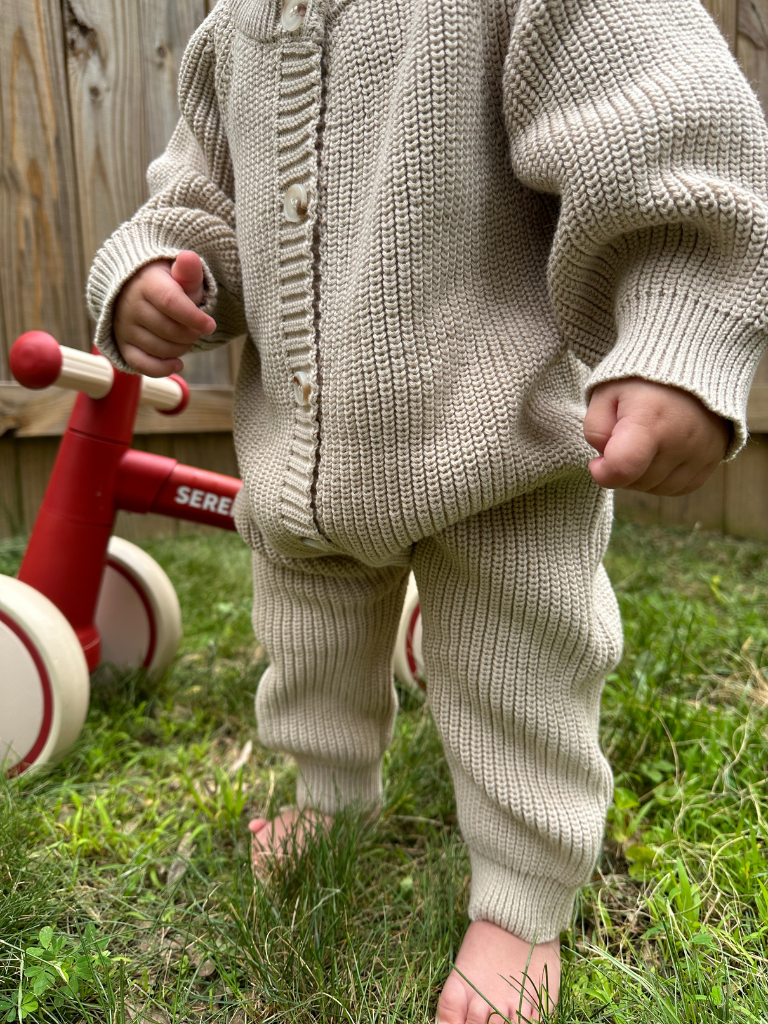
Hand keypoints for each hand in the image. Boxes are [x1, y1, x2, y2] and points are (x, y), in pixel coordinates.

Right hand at [113, 250, 215, 376]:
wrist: (139, 291)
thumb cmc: (170, 285)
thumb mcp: (181, 275)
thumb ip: (188, 271)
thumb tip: (189, 257)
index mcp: (147, 284)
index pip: (171, 303)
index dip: (194, 317)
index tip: (211, 325)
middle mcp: (130, 305)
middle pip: (169, 330)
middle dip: (191, 334)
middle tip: (197, 329)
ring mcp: (124, 327)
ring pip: (160, 349)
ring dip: (182, 349)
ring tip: (186, 337)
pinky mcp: (123, 345)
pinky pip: (143, 365)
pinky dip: (163, 369)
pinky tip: (177, 363)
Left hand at [583, 378, 729, 494]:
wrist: (690, 362)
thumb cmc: (640, 379)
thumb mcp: (605, 394)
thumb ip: (595, 430)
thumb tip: (605, 460)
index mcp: (650, 420)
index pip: (623, 468)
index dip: (602, 472)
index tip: (597, 462)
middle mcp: (681, 440)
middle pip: (637, 481)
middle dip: (621, 469)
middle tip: (621, 441)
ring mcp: (701, 452)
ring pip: (657, 488)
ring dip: (641, 475)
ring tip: (642, 444)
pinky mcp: (714, 459)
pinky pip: (679, 487)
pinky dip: (663, 478)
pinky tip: (658, 454)